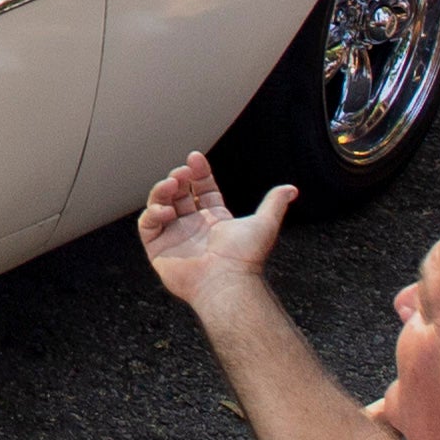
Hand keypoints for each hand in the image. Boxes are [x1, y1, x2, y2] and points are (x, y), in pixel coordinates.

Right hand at [136, 148, 294, 299]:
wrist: (227, 282)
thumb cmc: (245, 257)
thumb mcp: (264, 223)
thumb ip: (274, 203)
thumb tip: (291, 189)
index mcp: (215, 219)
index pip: (202, 188)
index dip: (198, 172)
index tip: (195, 158)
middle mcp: (194, 227)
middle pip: (179, 194)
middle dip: (178, 178)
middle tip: (182, 173)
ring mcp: (175, 238)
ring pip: (160, 205)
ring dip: (161, 191)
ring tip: (171, 185)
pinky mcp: (160, 251)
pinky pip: (147, 227)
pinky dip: (152, 214)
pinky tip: (165, 211)